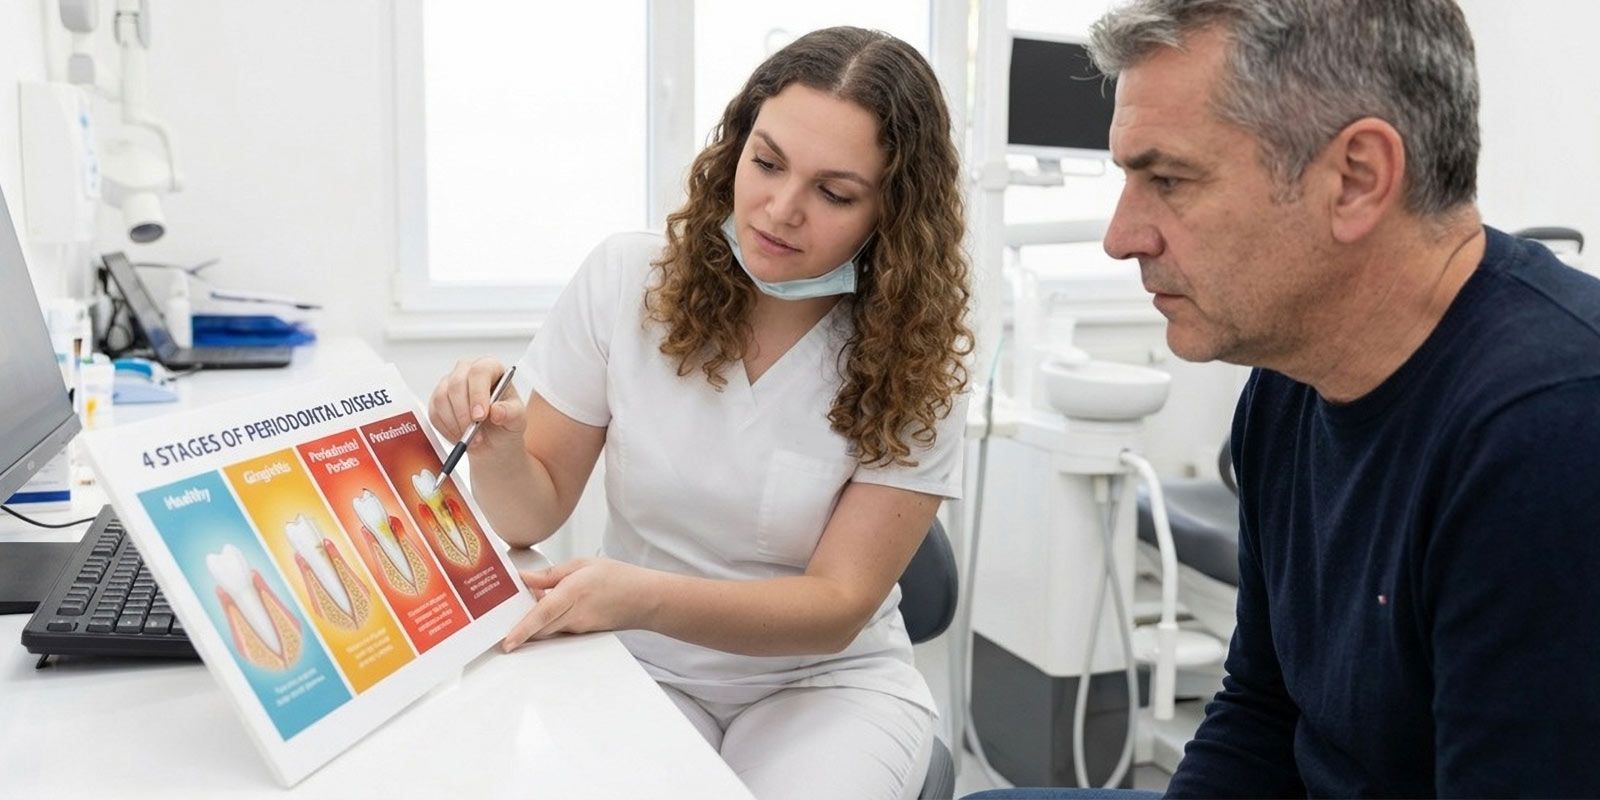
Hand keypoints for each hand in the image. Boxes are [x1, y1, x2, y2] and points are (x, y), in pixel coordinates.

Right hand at [428, 357, 524, 455]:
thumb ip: (511, 413)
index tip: (480, 416)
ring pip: (442, 398)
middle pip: (457, 383)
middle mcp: (467, 371)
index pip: (479, 372)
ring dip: (456, 423)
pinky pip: (434, 413)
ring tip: (472, 438)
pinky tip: (460, 436)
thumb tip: (497, 411)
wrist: (493, 438)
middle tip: (474, 433)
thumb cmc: (506, 421)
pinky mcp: (437, 400)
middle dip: (464, 412)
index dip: (478, 394)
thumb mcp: (516, 419)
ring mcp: (449, 383)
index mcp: (491, 368)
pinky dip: (446, 429)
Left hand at [501, 558, 654, 651]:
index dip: (522, 629)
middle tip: (502, 618)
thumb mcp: (582, 564)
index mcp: (573, 593)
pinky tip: (547, 607)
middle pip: (539, 628)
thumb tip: (524, 578)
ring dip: (533, 623)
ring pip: (548, 629)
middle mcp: (574, 615)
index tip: (507, 642)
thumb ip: (551, 574)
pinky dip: (547, 622)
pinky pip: (558, 629)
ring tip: (525, 606)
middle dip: (520, 627)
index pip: (542, 614)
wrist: (645, 599)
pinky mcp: (582, 632)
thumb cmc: (618, 577)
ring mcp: (579, 627)